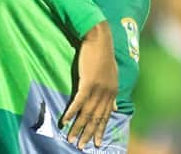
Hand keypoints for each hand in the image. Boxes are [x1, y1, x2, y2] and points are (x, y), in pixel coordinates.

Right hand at [61, 21, 118, 148]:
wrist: (99, 38)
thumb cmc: (103, 54)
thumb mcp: (113, 74)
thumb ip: (113, 93)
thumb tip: (116, 107)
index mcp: (113, 92)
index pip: (106, 116)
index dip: (100, 130)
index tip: (96, 142)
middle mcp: (107, 93)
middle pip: (96, 118)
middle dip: (89, 134)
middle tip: (82, 146)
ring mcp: (98, 89)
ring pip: (87, 113)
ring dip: (78, 127)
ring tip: (71, 139)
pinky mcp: (87, 83)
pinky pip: (78, 102)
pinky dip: (71, 113)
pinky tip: (64, 121)